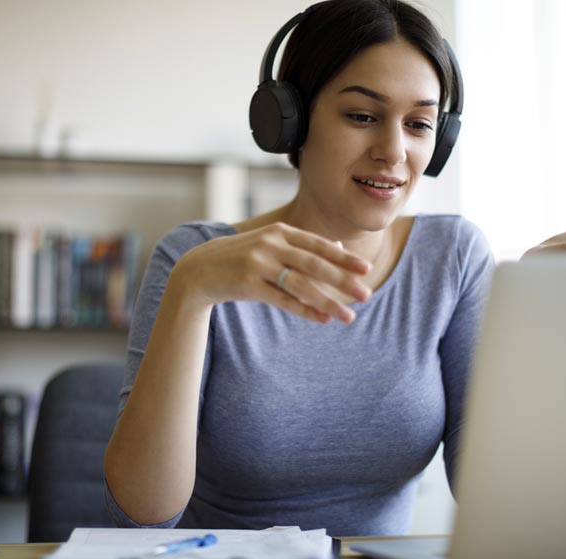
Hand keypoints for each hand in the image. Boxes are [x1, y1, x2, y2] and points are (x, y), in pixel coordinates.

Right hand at [171, 222, 371, 323]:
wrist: (199, 269)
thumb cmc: (243, 257)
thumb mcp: (272, 243)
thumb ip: (303, 244)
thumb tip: (340, 245)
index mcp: (280, 231)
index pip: (318, 244)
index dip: (343, 257)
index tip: (366, 269)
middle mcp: (271, 244)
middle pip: (314, 264)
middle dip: (342, 280)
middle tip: (366, 295)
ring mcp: (258, 263)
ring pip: (301, 284)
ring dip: (327, 301)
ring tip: (348, 316)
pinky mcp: (247, 283)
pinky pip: (282, 300)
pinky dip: (304, 310)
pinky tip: (322, 320)